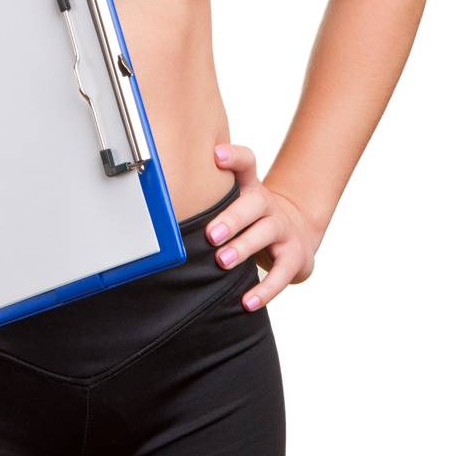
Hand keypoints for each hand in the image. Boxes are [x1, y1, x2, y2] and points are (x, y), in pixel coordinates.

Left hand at [208, 142, 325, 310]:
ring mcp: (283, 229)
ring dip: (244, 247)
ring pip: (267, 233)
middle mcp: (267, 204)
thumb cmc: (251, 218)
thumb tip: (159, 207)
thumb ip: (207, 198)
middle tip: (211, 234)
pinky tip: (248, 301)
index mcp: (250, 188)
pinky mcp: (294, 256)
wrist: (297, 235)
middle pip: (254, 203)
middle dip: (232, 218)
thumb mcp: (235, 201)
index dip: (234, 157)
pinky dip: (265, 289)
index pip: (246, 164)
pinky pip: (282, 273)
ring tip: (223, 261)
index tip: (216, 155)